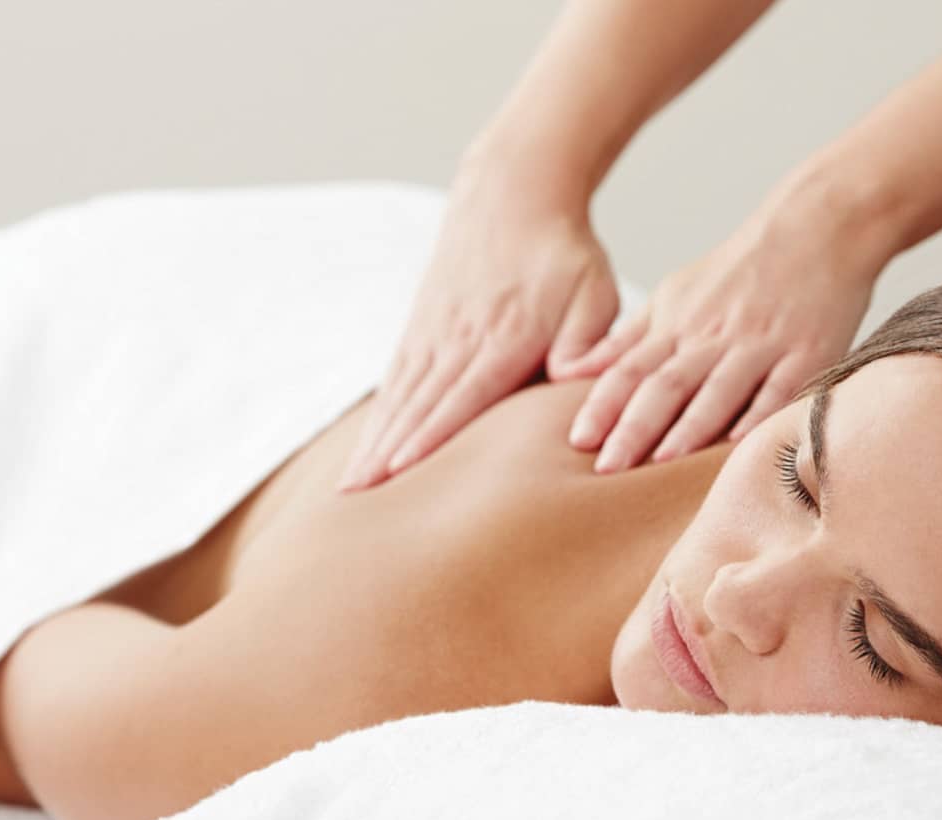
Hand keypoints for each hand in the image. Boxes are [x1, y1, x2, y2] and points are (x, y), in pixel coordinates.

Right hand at [337, 172, 619, 490]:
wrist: (514, 193)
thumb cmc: (563, 252)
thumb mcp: (593, 291)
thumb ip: (584, 342)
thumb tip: (570, 380)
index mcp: (503, 339)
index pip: (461, 398)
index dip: (429, 439)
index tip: (398, 475)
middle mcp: (458, 340)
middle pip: (417, 407)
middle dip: (385, 456)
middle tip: (354, 503)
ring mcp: (434, 333)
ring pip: (399, 398)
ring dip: (373, 442)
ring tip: (348, 487)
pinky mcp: (422, 327)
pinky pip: (395, 380)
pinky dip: (379, 416)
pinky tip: (365, 446)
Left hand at [553, 205, 877, 472]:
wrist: (815, 227)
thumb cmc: (738, 271)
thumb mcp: (673, 296)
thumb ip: (626, 341)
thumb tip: (570, 371)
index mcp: (677, 324)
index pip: (629, 370)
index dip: (603, 406)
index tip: (579, 441)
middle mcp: (713, 337)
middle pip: (665, 385)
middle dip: (633, 427)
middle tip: (607, 467)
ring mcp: (761, 345)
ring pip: (718, 391)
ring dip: (689, 428)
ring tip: (660, 463)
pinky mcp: (807, 354)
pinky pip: (780, 391)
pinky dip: (758, 418)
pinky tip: (739, 446)